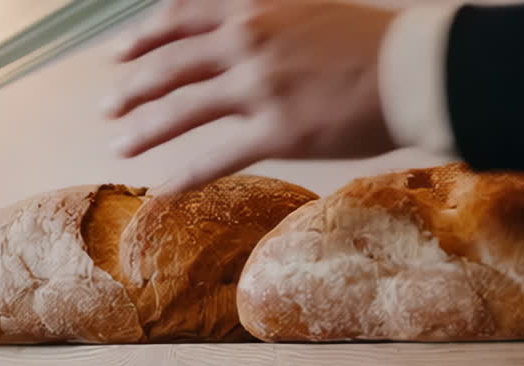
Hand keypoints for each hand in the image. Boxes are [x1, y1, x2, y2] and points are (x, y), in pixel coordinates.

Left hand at [104, 0, 399, 192]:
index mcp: (253, 6)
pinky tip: (162, 188)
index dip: (142, 38)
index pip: (179, 17)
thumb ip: (263, 16)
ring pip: (182, 110)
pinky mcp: (278, 133)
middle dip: (131, 88)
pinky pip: (217, 157)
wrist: (415, 69)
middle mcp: (247, 41)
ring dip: (144, 129)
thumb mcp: (306, 6)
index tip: (119, 54)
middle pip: (169, 65)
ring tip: (119, 145)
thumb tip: (229, 30)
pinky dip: (185, 175)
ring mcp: (259, 88)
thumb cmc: (370, 40)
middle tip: (108, 107)